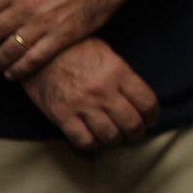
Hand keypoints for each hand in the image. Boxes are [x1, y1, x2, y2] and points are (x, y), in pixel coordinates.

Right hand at [20, 37, 159, 149]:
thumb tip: (138, 100)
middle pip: (132, 123)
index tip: (150, 119)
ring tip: (117, 137)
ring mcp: (82, 104)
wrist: (39, 49)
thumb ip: (123, 77)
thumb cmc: (76, 48)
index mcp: (118, 72)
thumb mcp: (108, 54)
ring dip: (117, 140)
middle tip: (136, 133)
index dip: (153, 115)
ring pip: (111, 135)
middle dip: (137, 132)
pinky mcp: (62, 115)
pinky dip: (93, 144)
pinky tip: (95, 139)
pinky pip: (84, 141)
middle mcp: (103, 90)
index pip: (147, 102)